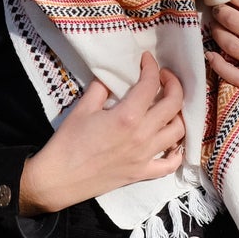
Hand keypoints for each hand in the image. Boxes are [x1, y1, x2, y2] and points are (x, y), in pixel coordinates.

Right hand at [19, 52, 185, 215]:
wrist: (60, 178)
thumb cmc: (69, 141)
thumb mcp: (83, 108)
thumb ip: (101, 87)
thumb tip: (113, 76)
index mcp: (127, 116)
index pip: (150, 84)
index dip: (151, 66)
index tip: (147, 59)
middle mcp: (143, 135)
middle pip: (173, 104)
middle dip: (173, 85)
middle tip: (164, 77)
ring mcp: (145, 156)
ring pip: (178, 132)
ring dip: (178, 114)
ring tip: (168, 106)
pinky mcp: (142, 173)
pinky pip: (170, 164)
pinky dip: (176, 152)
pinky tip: (171, 142)